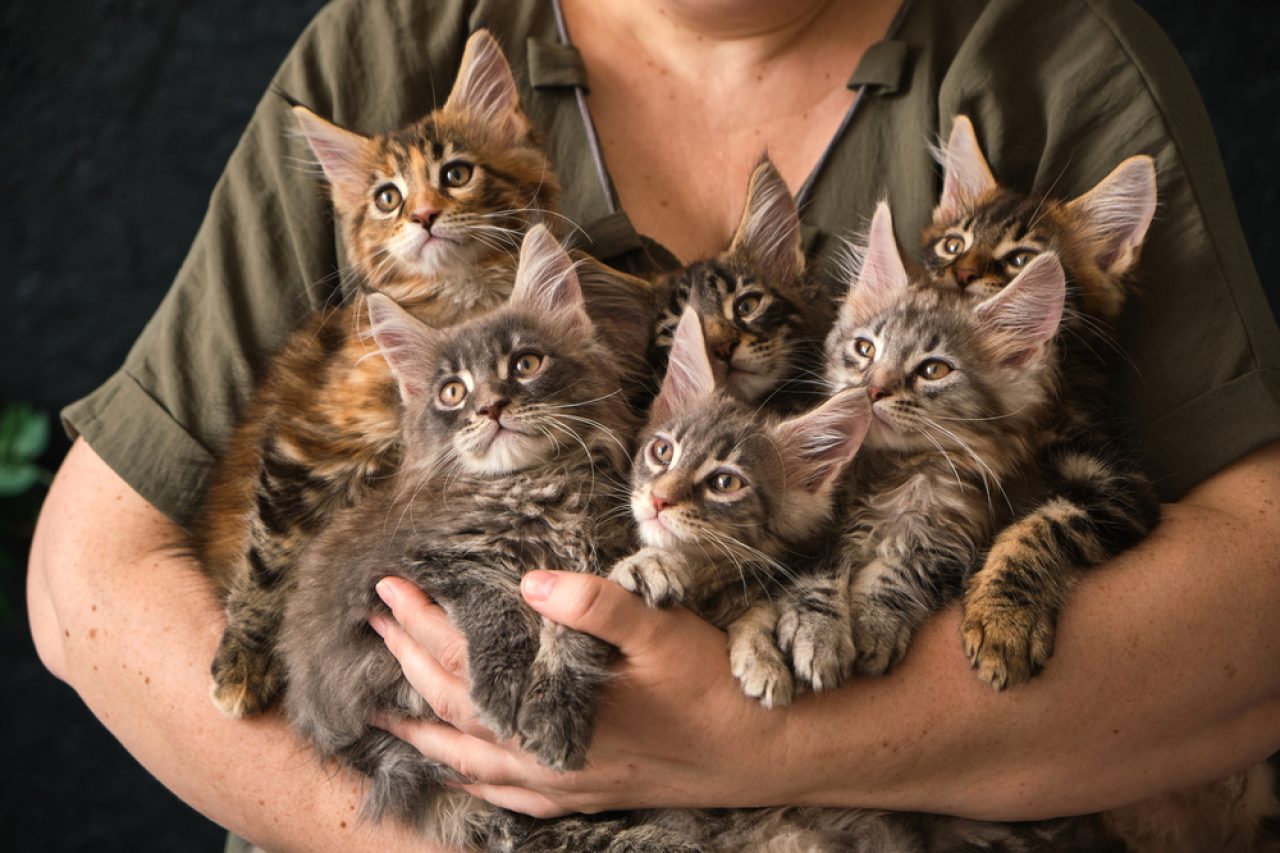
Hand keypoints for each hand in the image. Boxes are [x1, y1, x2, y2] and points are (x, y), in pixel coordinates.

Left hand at [368, 571, 797, 817]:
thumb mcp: (662, 633)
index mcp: (553, 711)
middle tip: (374, 626)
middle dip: (407, 664)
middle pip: (452, 709)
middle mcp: (543, 756)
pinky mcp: (579, 795)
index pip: (464, 663)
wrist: (765, 754)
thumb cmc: (714, 688)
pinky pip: (503, 794)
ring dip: (420, 729)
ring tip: (381, 710)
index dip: (422, 624)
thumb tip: (531, 584)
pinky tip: (456, 771)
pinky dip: (468, 777)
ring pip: (467, 759)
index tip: (388, 590)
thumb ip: (596, 607)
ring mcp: (558, 783)